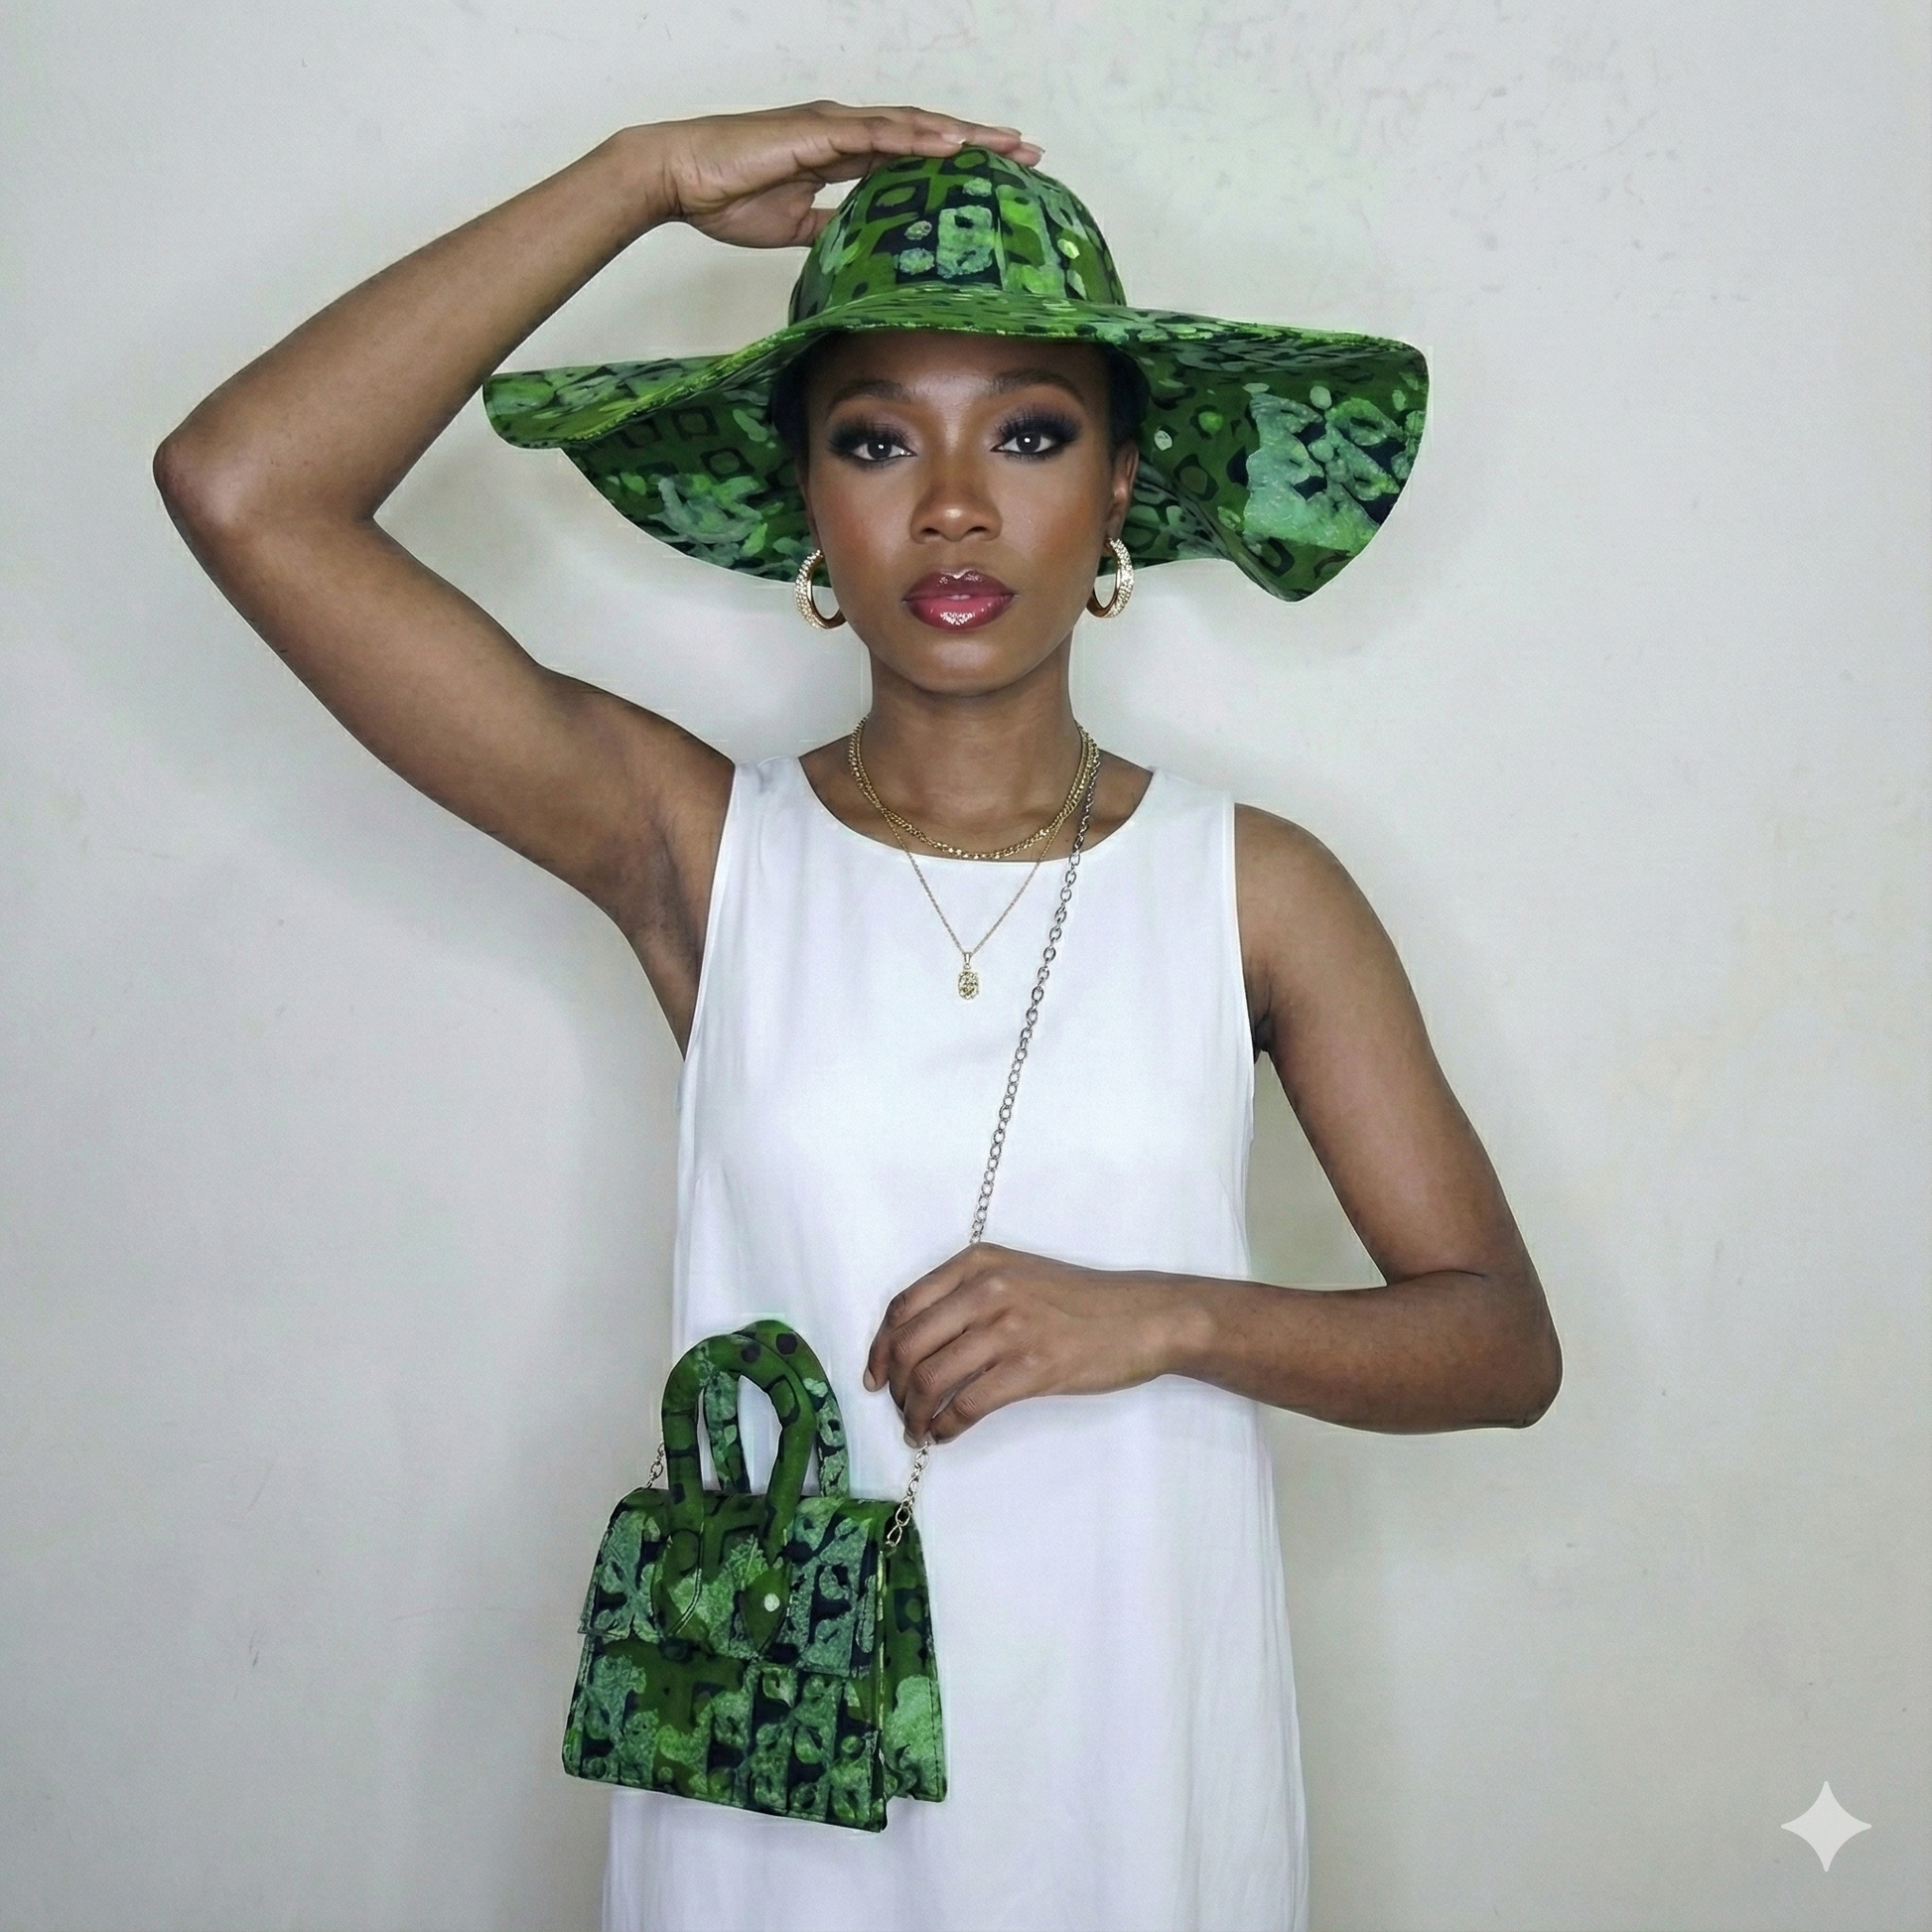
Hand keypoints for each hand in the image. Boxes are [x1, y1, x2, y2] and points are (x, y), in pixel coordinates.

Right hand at [641, 100, 1041, 249]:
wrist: (680, 177)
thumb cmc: (726, 196)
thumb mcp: (795, 225)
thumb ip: (831, 228)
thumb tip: (860, 251)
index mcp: (841, 151)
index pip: (911, 155)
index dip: (955, 161)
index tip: (998, 173)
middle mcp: (844, 131)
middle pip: (924, 133)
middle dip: (976, 143)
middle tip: (1027, 153)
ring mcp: (833, 125)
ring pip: (910, 126)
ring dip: (960, 135)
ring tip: (1004, 146)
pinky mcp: (817, 130)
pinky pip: (876, 132)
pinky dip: (916, 137)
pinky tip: (951, 144)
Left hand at [863, 1242, 1183, 1443]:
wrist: (1141, 1317)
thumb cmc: (1080, 1301)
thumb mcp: (1017, 1276)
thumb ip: (968, 1298)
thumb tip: (915, 1345)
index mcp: (977, 1263)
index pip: (904, 1307)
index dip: (880, 1348)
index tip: (874, 1377)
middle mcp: (986, 1289)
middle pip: (909, 1345)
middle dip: (893, 1386)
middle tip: (898, 1409)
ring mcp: (1008, 1327)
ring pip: (931, 1378)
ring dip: (915, 1413)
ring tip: (917, 1430)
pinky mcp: (1031, 1367)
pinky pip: (966, 1404)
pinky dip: (945, 1426)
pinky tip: (944, 1434)